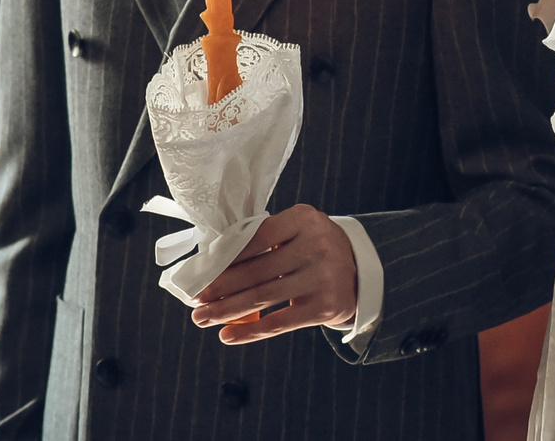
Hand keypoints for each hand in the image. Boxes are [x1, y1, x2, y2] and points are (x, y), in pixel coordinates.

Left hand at [190, 205, 357, 343]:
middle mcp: (316, 245)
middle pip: (255, 270)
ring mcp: (322, 277)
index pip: (255, 237)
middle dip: (219, 288)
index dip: (225, 257)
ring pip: (262, 297)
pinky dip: (250, 331)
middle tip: (195, 300)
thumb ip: (262, 240)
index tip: (200, 272)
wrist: (360, 271)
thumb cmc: (313, 249)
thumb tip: (213, 264)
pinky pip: (279, 322)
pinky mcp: (325, 306)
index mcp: (304, 219)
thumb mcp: (296, 231)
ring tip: (203, 318)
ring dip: (226, 310)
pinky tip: (228, 335)